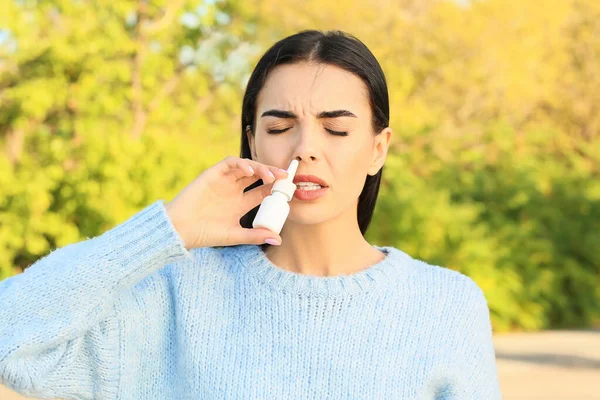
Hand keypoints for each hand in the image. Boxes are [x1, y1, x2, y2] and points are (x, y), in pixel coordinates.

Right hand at [165, 156, 288, 248]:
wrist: (180, 229)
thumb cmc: (205, 234)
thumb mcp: (235, 236)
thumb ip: (255, 236)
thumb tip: (278, 240)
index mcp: (241, 203)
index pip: (264, 191)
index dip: (276, 189)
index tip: (290, 190)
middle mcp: (234, 190)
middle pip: (258, 176)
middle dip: (272, 174)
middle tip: (285, 177)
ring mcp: (224, 181)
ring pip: (247, 167)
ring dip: (260, 168)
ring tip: (270, 176)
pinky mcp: (213, 174)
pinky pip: (230, 163)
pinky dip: (241, 163)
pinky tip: (250, 170)